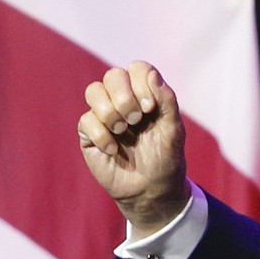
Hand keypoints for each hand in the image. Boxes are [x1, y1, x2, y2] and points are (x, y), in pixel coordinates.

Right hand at [78, 61, 191, 236]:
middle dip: (125, 97)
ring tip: (123, 131)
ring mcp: (104, 115)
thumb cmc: (165, 159)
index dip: (141, 83)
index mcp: (145, 95)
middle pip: (113, 75)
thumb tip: (150, 74)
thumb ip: (166, 100)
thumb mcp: (173, 131)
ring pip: (94, 91)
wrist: (152, 190)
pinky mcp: (90, 133)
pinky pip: (86, 120)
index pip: (137, 68)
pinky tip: (114, 150)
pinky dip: (102, 135)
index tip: (151, 108)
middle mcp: (123, 100)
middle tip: (136, 120)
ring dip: (110, 111)